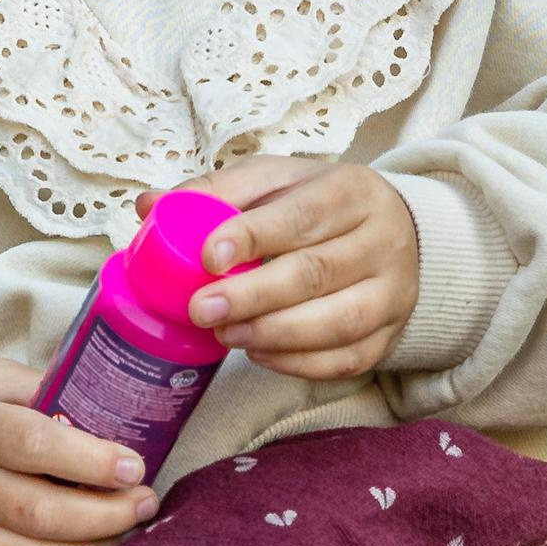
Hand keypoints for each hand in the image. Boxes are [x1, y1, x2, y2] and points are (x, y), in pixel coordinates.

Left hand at [164, 156, 419, 381]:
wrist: (397, 233)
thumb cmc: (321, 206)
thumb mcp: (277, 182)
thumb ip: (217, 192)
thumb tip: (148, 205)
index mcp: (353, 192)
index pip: (303, 216)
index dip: (255, 237)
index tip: (209, 256)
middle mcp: (383, 242)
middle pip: (316, 273)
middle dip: (253, 296)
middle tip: (201, 309)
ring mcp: (392, 294)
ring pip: (337, 323)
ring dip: (273, 334)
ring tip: (224, 334)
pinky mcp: (388, 336)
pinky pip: (345, 360)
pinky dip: (297, 363)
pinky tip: (257, 352)